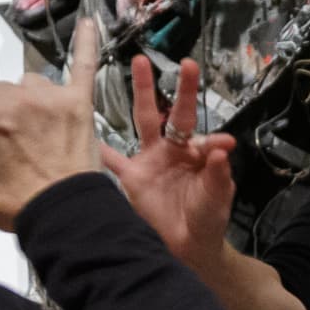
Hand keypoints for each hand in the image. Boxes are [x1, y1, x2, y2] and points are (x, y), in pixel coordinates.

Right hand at [0, 3, 103, 230]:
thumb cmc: (15, 203)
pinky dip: (86, 44)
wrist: (64, 215)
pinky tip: (86, 24)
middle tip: (10, 145)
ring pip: (31, 83)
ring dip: (30, 101)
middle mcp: (17, 100)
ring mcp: (50, 98)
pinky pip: (84, 66)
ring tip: (38, 137)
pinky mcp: (79, 103)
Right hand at [101, 54, 238, 267]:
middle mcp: (175, 150)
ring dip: (143, 93)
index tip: (224, 143)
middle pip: (175, 114)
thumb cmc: (206, 218)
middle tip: (187, 64)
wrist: (187, 246)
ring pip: (146, 121)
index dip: (213, 141)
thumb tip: (224, 147)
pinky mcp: (133, 177)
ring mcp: (152, 160)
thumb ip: (219, 175)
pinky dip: (98, 148)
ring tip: (140, 65)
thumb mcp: (217, 198)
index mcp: (198, 155)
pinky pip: (112, 160)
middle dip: (182, 88)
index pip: (204, 139)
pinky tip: (85, 129)